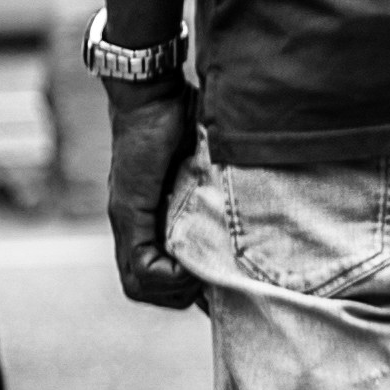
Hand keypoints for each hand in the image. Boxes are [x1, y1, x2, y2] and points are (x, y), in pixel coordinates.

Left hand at [103, 78, 204, 312]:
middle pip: (146, 290)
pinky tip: (193, 265)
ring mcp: (127, 221)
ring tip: (204, 274)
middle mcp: (134, 225)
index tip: (222, 284)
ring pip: (139, 286)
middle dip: (182, 296)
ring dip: (176, 290)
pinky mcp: (128, 212)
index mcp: (152, 218)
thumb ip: (219, 191)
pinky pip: (142, 269)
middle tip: (214, 283)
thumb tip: (263, 207)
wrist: (153, 93)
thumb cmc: (184, 119)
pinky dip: (170, 277)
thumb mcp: (208, 166)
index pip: (158, 276)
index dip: (188, 289)